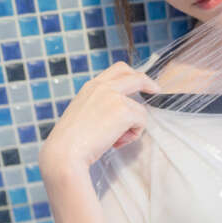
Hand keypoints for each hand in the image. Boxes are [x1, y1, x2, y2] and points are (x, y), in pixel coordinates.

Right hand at [38, 61, 160, 173]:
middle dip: (148, 82)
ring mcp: (114, 97)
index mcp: (92, 86)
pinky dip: (133, 135)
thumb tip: (120, 113)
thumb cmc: (71, 141)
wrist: (65, 152)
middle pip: (135, 76)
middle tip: (156, 90)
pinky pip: (142, 122)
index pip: (117, 70)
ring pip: (140, 110)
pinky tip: (116, 143)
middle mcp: (103, 87)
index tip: (142, 82)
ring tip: (114, 140)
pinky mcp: (124, 111)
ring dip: (132, 128)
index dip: (132, 74)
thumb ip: (100, 105)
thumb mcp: (83, 113)